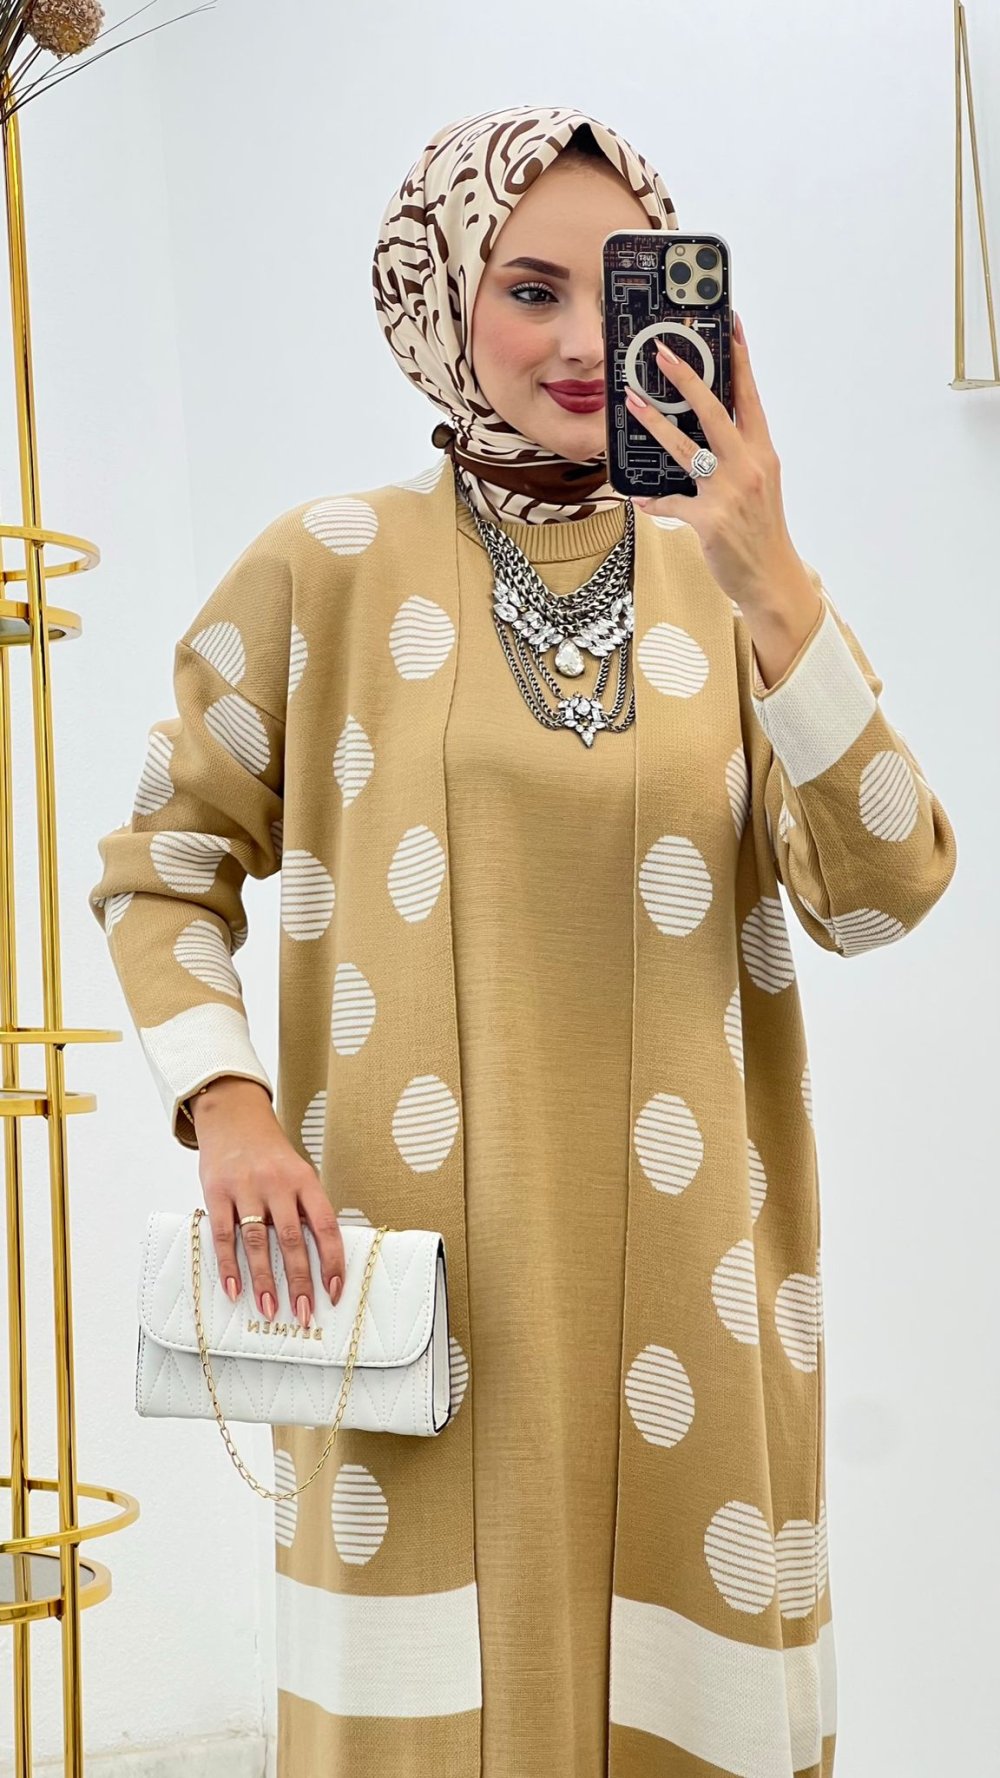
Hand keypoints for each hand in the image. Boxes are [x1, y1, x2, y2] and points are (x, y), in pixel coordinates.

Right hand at [194, 1078, 344, 1327]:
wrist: (234, 1117)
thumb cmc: (271, 1155)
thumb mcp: (298, 1173)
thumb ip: (307, 1209)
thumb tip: (323, 1260)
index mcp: (305, 1180)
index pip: (325, 1226)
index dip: (332, 1261)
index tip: (334, 1292)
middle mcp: (277, 1183)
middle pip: (291, 1240)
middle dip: (299, 1281)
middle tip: (303, 1313)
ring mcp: (246, 1187)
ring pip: (256, 1241)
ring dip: (263, 1280)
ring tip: (270, 1309)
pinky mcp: (216, 1192)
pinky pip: (222, 1234)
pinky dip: (228, 1265)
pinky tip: (234, 1289)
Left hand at [624, 312, 807, 612]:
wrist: (772, 578)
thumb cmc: (762, 530)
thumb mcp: (759, 484)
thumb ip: (738, 455)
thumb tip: (708, 433)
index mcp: (762, 453)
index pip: (750, 397)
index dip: (740, 359)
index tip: (729, 325)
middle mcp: (749, 466)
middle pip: (716, 411)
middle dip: (688, 378)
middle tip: (662, 352)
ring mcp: (729, 492)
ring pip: (687, 448)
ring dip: (656, 423)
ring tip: (632, 401)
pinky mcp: (710, 520)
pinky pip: (671, 503)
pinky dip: (654, 499)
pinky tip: (639, 496)